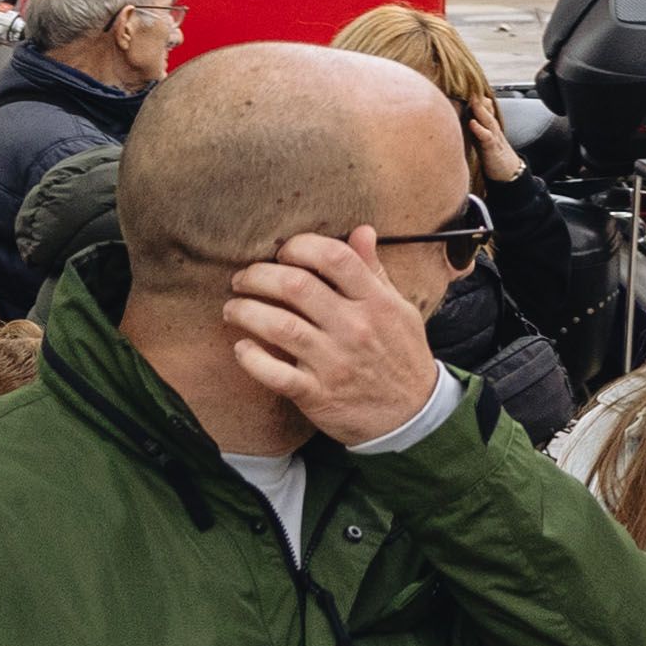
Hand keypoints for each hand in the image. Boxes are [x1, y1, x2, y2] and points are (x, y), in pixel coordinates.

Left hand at [224, 230, 447, 445]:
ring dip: (245, 312)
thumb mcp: (398, 309)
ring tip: (233, 308)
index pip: (336, 258)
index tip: (283, 253)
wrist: (411, 414)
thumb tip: (362, 231)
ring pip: (279, 326)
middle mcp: (356, 328)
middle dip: (258, 276)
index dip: (301, 247)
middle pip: (297, 286)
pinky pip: (274, 374)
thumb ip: (375, 271)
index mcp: (377, 303)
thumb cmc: (401, 356)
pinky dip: (251, 358)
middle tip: (244, 279)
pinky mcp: (317, 394)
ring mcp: (335, 362)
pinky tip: (242, 348)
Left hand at [464, 91, 522, 184]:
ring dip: (480, 108)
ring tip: (472, 98)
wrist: (508, 172)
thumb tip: (459, 120)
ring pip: (487, 120)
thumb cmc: (492, 155)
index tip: (462, 84)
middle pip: (485, 109)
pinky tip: (472, 123)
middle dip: (477, 97)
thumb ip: (473, 128)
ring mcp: (493, 137)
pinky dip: (479, 129)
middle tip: (468, 83)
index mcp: (487, 126)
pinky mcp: (493, 149)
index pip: (482, 107)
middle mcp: (491, 129)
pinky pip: (486, 137)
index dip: (474, 97)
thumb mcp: (482, 138)